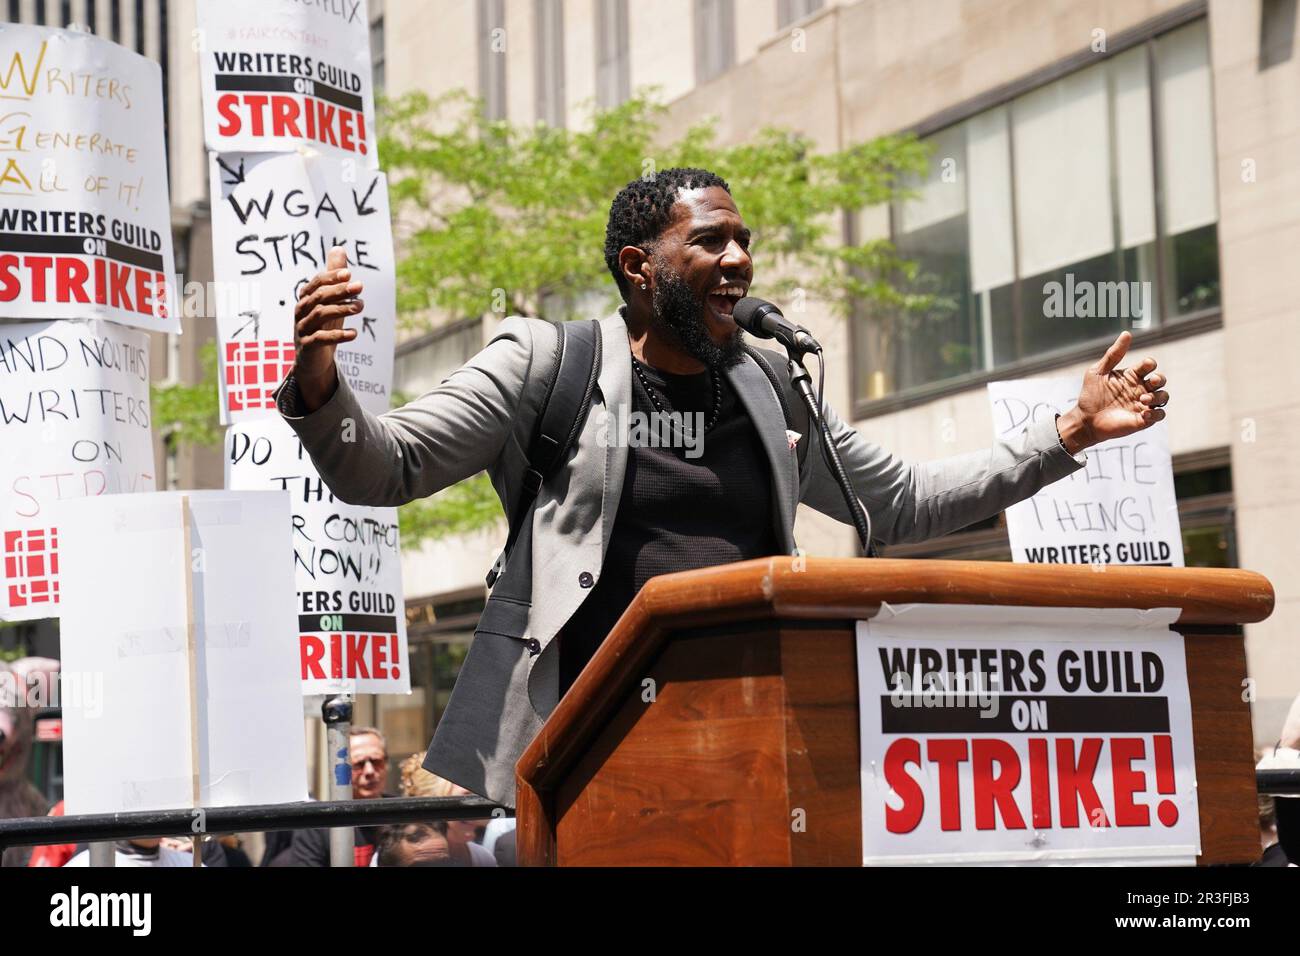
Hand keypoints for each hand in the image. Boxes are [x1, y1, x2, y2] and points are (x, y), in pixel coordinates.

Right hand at [293, 246, 362, 411]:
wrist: (312, 361)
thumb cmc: (323, 326)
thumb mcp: (330, 301)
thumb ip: (334, 277)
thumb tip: (339, 248)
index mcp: (306, 299)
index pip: (316, 284)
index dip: (331, 278)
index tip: (349, 274)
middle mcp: (301, 312)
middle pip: (319, 298)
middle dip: (339, 291)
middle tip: (360, 287)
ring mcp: (303, 330)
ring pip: (320, 316)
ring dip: (341, 309)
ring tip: (360, 307)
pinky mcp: (308, 347)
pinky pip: (321, 339)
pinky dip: (338, 336)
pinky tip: (354, 334)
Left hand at [1056, 331, 1168, 454]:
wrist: (1085, 419)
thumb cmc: (1090, 394)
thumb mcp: (1098, 371)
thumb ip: (1113, 354)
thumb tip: (1127, 333)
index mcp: (1132, 375)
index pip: (1149, 365)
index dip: (1150, 363)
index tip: (1145, 365)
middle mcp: (1140, 388)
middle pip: (1160, 380)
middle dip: (1160, 378)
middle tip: (1151, 381)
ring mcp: (1142, 404)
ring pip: (1163, 397)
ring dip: (1158, 396)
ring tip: (1142, 400)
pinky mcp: (1142, 419)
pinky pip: (1160, 415)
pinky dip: (1156, 413)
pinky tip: (1144, 413)